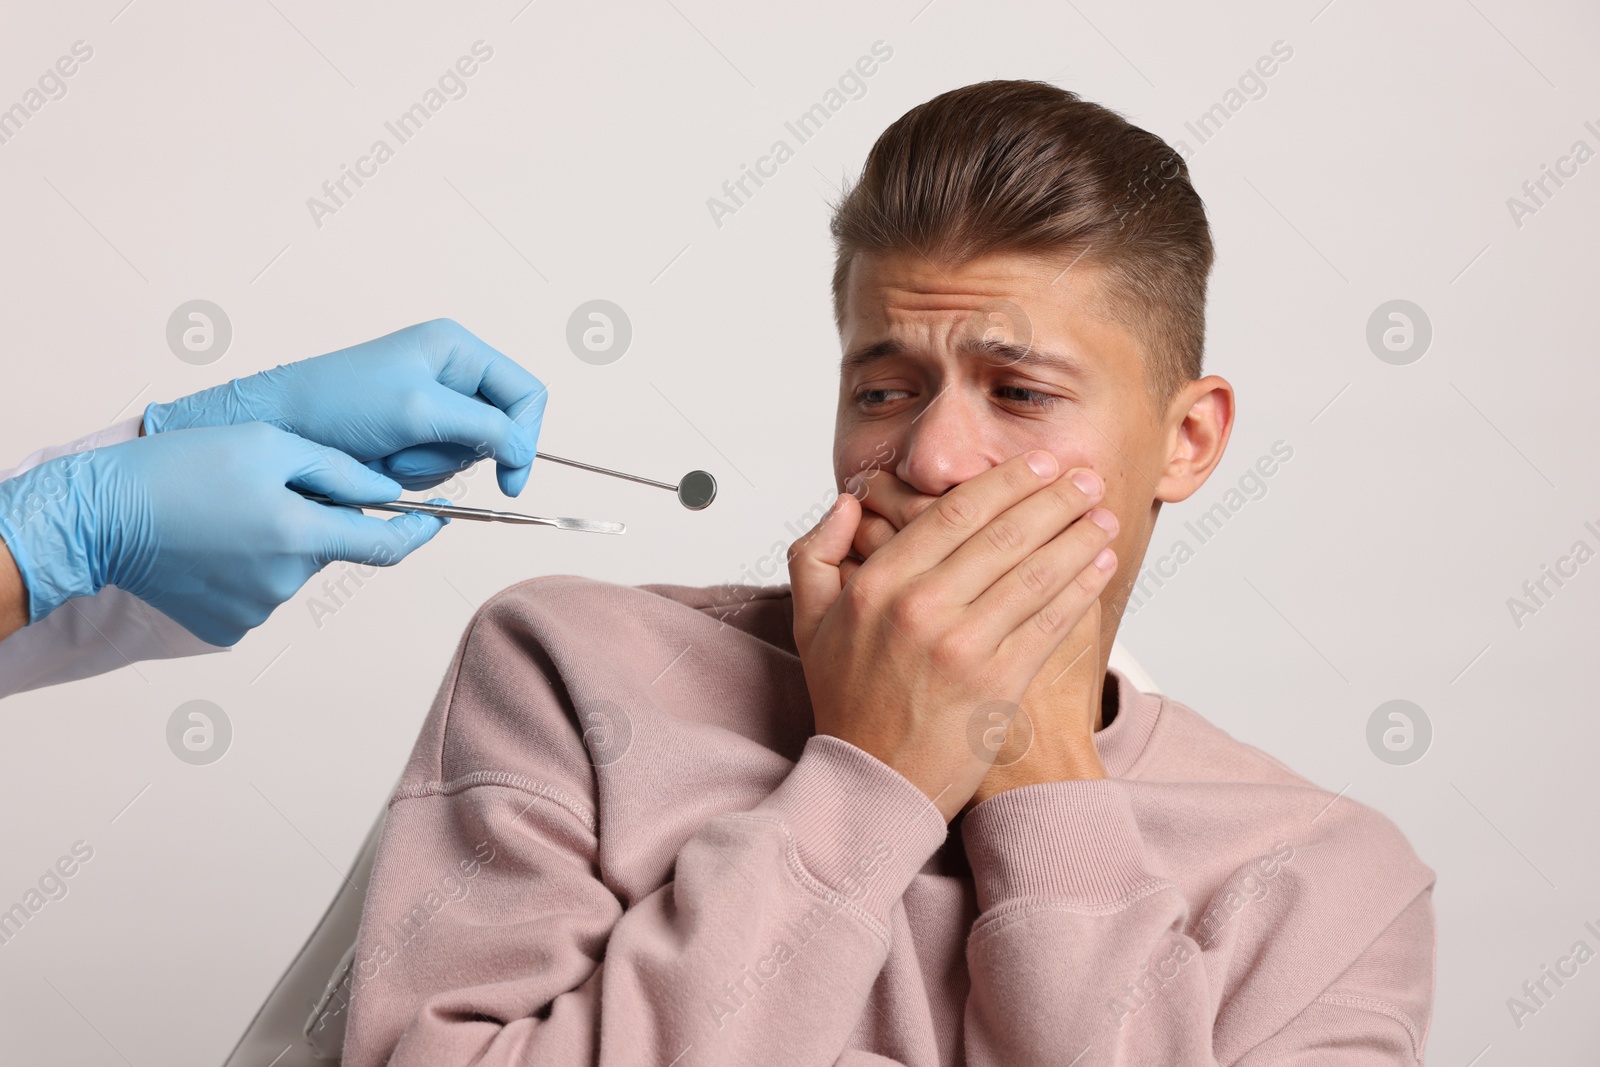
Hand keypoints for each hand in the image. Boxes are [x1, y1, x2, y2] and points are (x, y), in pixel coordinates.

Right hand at [0, 423, 444, 645]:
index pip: (386, 546)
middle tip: (266, 489)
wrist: (99, 517)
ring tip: (227, 514)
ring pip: (293, 571)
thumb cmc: (182, 466)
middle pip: (330, 550)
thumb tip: (393, 495)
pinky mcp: (226, 628)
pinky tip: (213, 546)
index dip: (419, 531)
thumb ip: (339, 472)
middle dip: (317, 521)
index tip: (440, 518)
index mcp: (300, 534)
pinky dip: (249, 570)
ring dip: (279, 544)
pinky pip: (259, 594)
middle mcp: (285, 581)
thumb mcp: (267, 444)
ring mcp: (255, 610)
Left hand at [142, 318, 547, 495]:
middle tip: (411, 448)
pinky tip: (379, 461)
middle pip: (498, 429)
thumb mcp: (419, 409)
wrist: (277, 426)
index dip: (526, 436)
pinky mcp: (408, 436)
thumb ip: (483, 426)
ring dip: (428, 466)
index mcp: (457, 349)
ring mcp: (429, 407)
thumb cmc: (338, 404)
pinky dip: (411, 475)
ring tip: (387, 452)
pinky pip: (436, 469)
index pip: (526, 394)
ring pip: (465, 456)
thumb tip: (522, 452)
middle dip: (457, 452)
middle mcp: (449, 373)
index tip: (510, 479)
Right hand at [788, 452, 1117, 821]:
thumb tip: (847, 506)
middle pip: (1003, 534)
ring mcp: (962, 646)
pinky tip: (1101, 564)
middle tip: (1085, 477)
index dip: (1003, 483)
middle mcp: (920, 609)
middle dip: (1053, 498)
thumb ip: (816, 554)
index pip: (952, 514)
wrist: (872, 784)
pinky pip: (1050, 621)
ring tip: (1104, 514)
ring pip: (1034, 572)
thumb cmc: (847, 702)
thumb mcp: (809, 622)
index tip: (1036, 464)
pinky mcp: (998, 682)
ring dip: (1077, 536)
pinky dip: (1082, 586)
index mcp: (877, 586)